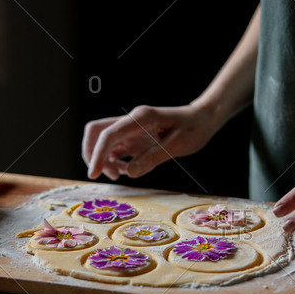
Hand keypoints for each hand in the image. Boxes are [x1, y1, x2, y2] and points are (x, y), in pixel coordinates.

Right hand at [82, 104, 218, 180]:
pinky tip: (127, 170)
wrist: (202, 119)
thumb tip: (128, 173)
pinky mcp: (133, 137)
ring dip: (103, 159)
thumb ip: (153, 158)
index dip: (97, 154)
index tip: (93, 174)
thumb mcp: (177, 145)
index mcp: (141, 118)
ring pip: (102, 141)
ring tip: (120, 174)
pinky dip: (114, 161)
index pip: (109, 135)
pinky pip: (114, 148)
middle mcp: (131, 121)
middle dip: (92, 153)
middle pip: (96, 132)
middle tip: (106, 174)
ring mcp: (131, 129)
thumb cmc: (193, 128)